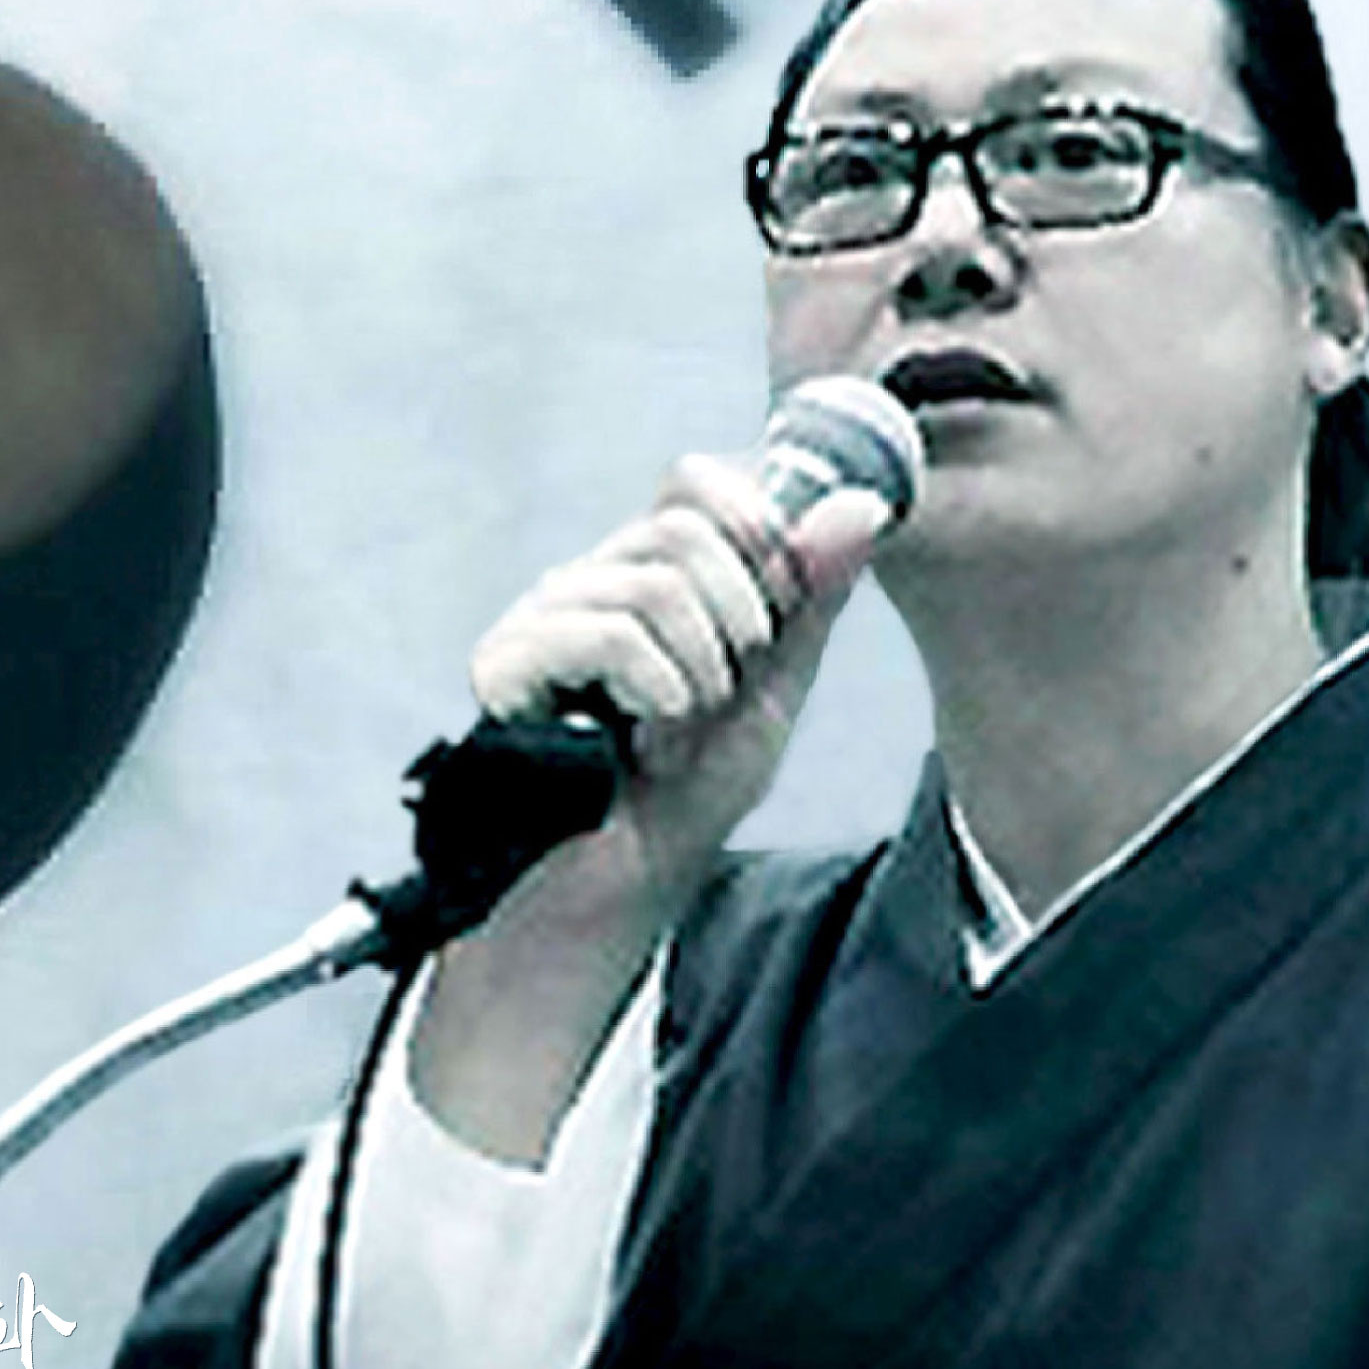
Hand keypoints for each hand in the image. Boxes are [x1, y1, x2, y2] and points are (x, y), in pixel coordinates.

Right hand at [461, 455, 888, 899]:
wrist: (624, 888)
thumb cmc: (686, 796)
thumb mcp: (775, 687)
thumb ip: (811, 597)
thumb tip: (862, 505)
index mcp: (643, 575)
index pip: (695, 481)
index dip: (752, 527)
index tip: (775, 608)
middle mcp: (585, 581)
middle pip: (683, 523)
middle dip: (738, 615)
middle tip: (724, 689)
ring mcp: (540, 617)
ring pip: (656, 580)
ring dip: (701, 670)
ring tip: (679, 728)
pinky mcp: (506, 663)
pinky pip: (610, 630)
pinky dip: (656, 688)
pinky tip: (643, 735)